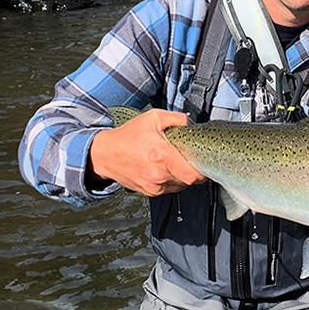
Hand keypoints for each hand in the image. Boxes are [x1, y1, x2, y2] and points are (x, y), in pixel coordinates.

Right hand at [88, 108, 205, 195]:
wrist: (104, 154)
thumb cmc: (128, 136)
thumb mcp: (153, 118)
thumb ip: (177, 118)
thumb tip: (191, 124)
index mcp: (162, 156)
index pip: (193, 175)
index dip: (203, 170)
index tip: (204, 161)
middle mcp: (159, 175)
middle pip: (189, 181)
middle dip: (193, 170)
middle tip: (189, 158)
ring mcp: (154, 186)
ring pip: (180, 185)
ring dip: (182, 175)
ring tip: (173, 161)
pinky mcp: (150, 192)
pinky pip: (170, 188)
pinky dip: (172, 180)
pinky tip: (165, 167)